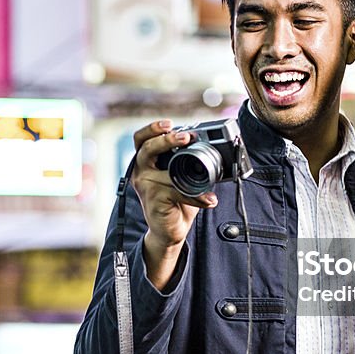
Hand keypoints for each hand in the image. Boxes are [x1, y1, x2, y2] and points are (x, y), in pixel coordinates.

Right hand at [132, 120, 218, 289]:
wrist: (170, 229)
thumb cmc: (176, 199)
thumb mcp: (181, 175)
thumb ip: (188, 161)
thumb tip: (213, 146)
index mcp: (147, 161)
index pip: (141, 139)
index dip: (152, 129)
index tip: (169, 124)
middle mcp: (142, 171)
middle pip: (146, 149)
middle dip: (165, 140)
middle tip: (185, 137)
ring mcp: (146, 186)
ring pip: (163, 172)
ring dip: (185, 170)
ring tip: (206, 171)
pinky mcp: (155, 200)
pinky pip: (177, 194)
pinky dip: (196, 197)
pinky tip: (210, 200)